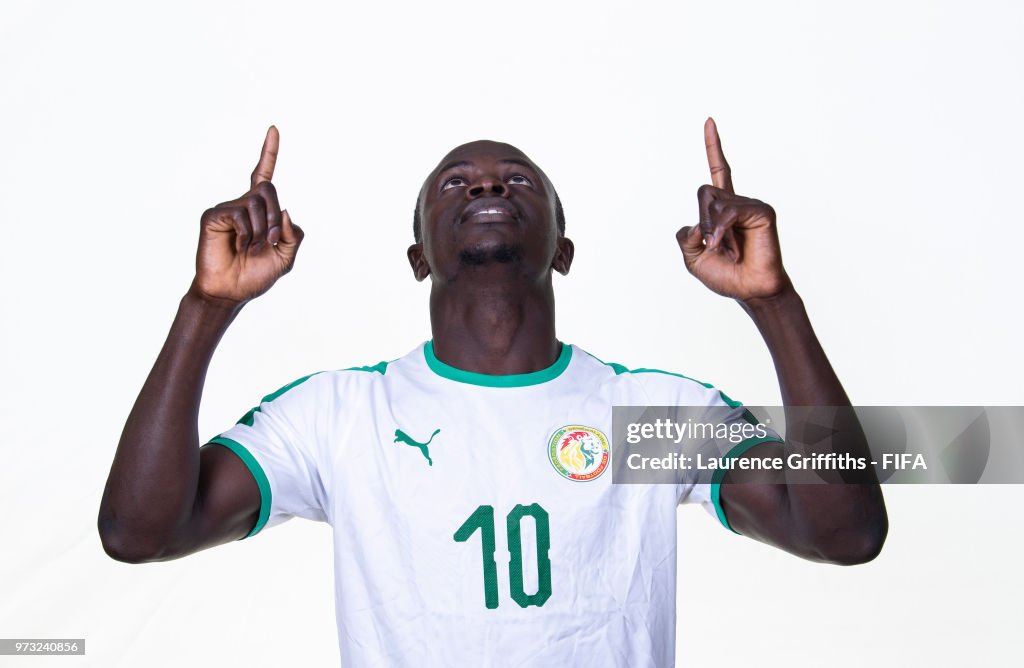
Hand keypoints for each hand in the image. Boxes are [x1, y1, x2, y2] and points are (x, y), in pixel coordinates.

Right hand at [190, 126, 303, 305]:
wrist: (230, 292)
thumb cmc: (255, 276)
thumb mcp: (286, 258)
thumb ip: (294, 235)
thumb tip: (286, 210)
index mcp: (260, 212)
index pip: (264, 176)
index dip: (269, 153)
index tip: (273, 129)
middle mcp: (243, 205)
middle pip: (268, 190)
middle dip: (276, 217)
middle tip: (272, 240)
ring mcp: (227, 209)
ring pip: (256, 203)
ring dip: (261, 230)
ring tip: (250, 247)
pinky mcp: (213, 216)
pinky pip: (239, 214)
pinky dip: (246, 233)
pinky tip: (238, 246)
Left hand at [676, 118, 790, 301]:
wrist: (749, 290)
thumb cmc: (726, 276)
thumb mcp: (693, 258)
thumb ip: (685, 237)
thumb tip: (696, 222)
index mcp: (722, 209)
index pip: (719, 171)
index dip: (713, 147)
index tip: (710, 121)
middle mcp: (737, 202)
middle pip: (704, 191)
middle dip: (701, 218)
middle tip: (713, 243)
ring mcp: (750, 205)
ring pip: (714, 201)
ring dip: (712, 228)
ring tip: (725, 249)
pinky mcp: (761, 211)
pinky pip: (730, 210)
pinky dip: (721, 229)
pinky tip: (727, 246)